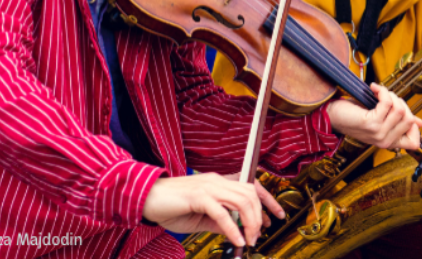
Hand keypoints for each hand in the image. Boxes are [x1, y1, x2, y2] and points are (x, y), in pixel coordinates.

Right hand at [142, 173, 283, 246]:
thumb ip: (219, 221)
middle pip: (251, 193)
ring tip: (250, 239)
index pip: (251, 187)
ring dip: (250, 222)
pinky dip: (233, 228)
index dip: (268, 201)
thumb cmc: (169, 206)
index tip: (277, 216)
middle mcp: (217, 181)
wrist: (144, 199)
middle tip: (259, 235)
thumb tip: (237, 230)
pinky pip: (222, 213)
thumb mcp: (201, 218)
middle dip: (261, 215)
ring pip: (242, 200)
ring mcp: (208, 187)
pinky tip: (236, 239)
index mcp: (219, 183)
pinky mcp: (198, 196)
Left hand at [327, 83, 421, 149]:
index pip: (413, 143)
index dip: (414, 126)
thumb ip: (398, 122)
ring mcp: (378, 134)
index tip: (404, 112)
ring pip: (400, 110)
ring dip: (391, 95)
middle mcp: (384, 141)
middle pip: (409, 119)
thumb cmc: (355, 116)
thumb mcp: (381, 120)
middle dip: (401, 103)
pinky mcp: (371, 123)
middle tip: (388, 97)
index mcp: (389, 142)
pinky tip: (374, 89)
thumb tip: (419, 123)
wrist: (333, 115)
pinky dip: (383, 91)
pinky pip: (388, 103)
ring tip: (380, 93)